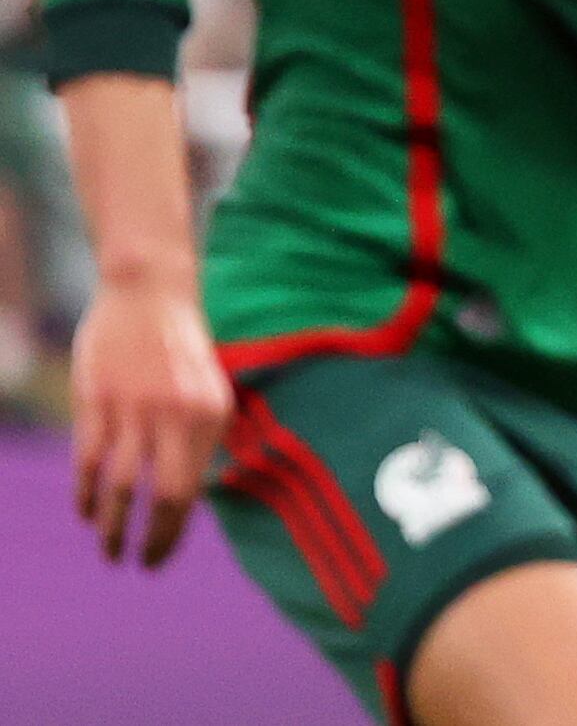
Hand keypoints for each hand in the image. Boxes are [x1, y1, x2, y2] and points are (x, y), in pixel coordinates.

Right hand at [71, 277, 229, 567]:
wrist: (150, 293)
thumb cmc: (179, 350)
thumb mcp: (209, 391)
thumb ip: (201, 440)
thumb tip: (191, 499)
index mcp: (210, 415)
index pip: (191, 492)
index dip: (173, 532)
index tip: (158, 559)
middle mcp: (177, 414)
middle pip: (162, 495)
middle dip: (148, 538)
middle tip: (135, 565)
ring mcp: (134, 407)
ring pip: (120, 485)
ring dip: (110, 526)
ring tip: (108, 551)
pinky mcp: (96, 399)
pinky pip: (89, 459)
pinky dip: (84, 493)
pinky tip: (84, 512)